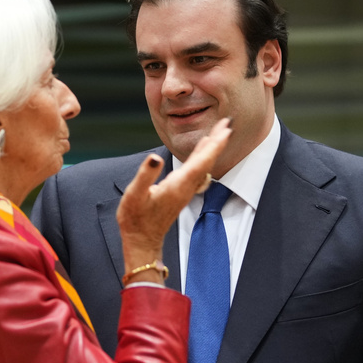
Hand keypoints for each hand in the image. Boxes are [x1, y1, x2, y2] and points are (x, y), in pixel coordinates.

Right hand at [117, 118, 231, 277]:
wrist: (142, 240)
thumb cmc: (136, 219)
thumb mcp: (135, 195)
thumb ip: (145, 176)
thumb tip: (154, 158)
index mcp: (178, 184)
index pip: (201, 160)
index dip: (214, 144)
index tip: (226, 129)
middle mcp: (185, 186)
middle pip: (207, 160)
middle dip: (217, 141)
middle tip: (227, 122)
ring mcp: (184, 190)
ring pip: (203, 165)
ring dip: (211, 148)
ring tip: (218, 132)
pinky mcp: (180, 191)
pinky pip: (197, 170)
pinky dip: (202, 157)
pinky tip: (202, 151)